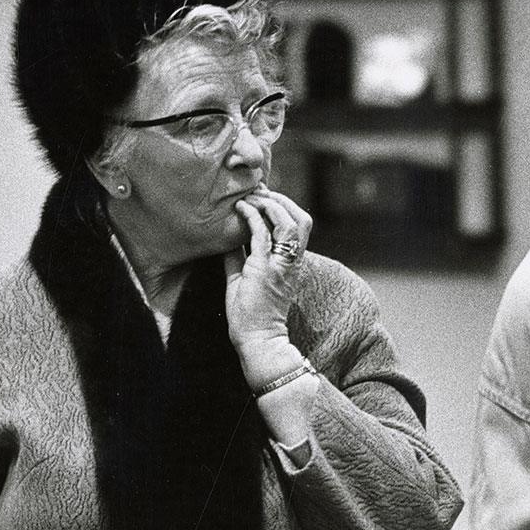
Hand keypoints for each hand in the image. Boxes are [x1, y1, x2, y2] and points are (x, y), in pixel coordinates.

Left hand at [223, 185, 312, 352]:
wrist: (257, 338)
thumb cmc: (250, 314)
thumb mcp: (243, 278)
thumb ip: (239, 256)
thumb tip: (227, 238)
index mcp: (291, 262)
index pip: (298, 225)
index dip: (285, 206)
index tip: (264, 196)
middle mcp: (291, 261)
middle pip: (301, 219)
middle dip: (281, 199)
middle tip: (258, 191)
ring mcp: (280, 264)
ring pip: (288, 221)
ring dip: (269, 204)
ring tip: (250, 198)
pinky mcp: (264, 268)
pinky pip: (262, 233)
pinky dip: (252, 216)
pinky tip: (240, 210)